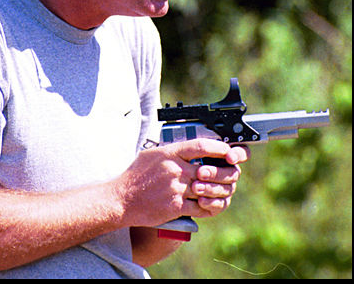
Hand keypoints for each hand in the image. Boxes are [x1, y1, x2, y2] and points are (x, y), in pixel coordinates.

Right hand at [116, 139, 249, 227]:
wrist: (123, 199)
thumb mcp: (152, 154)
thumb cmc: (136, 175)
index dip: (219, 148)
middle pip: (209, 170)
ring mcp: (176, 188)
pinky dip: (207, 206)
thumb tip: (187, 147)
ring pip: (207, 190)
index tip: (228, 151)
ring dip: (217, 191)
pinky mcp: (175, 206)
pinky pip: (199, 207)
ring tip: (221, 190)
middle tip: (231, 174)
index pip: (201, 146)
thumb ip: (171, 150)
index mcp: (169, 153)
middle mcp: (174, 169)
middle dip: (224, 173)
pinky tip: (208, 204)